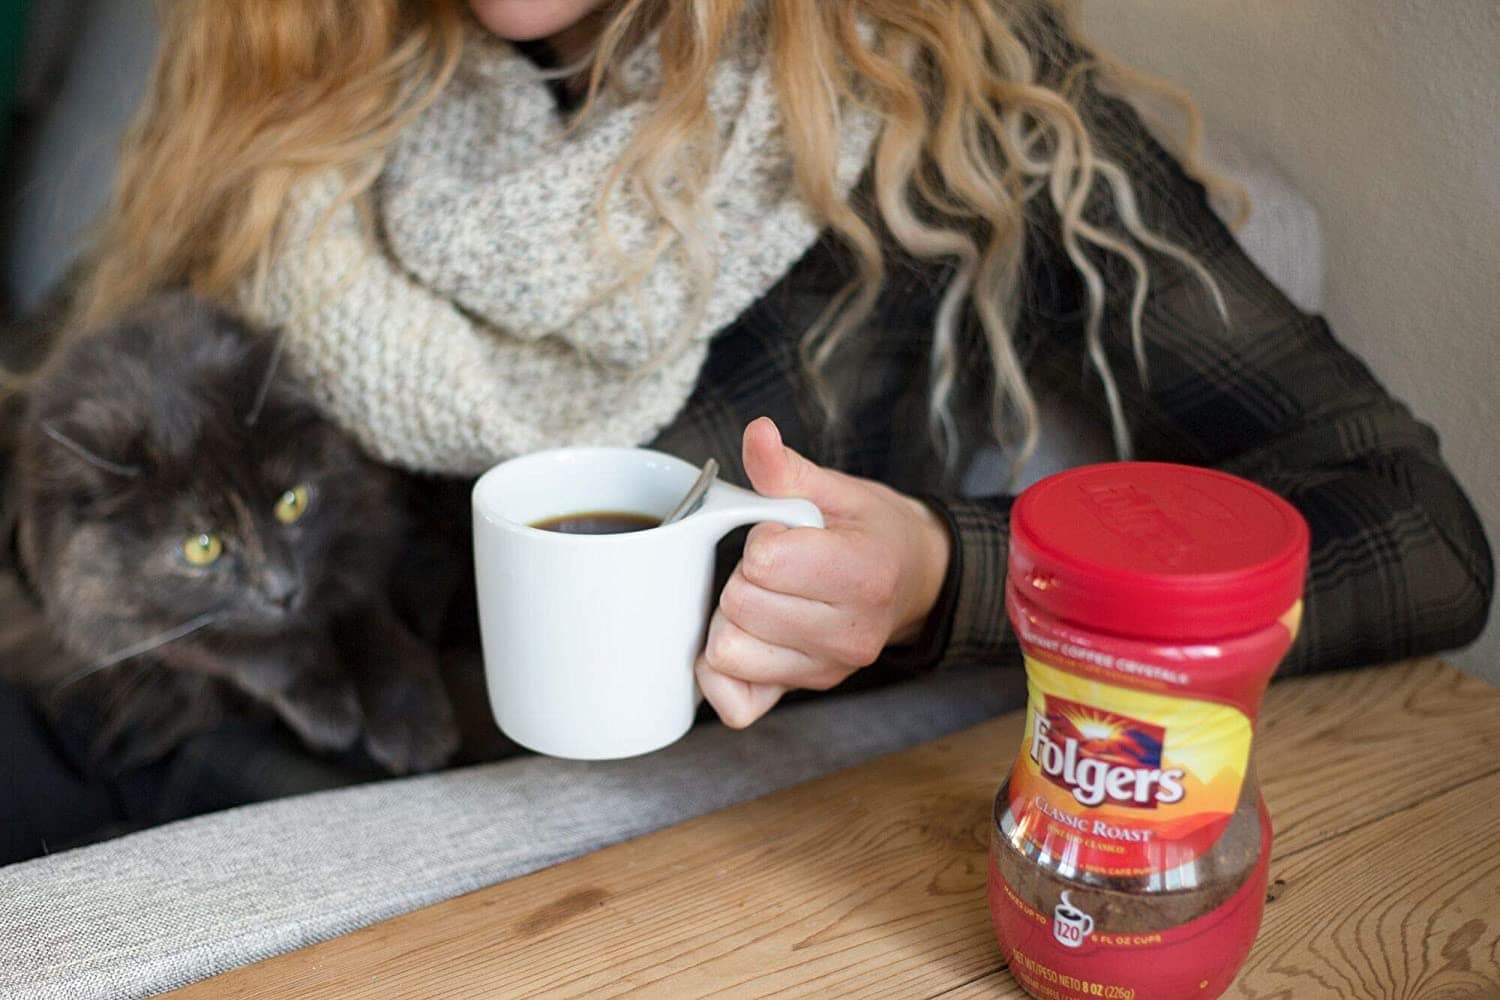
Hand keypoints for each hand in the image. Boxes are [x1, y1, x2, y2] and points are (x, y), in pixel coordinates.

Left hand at [695, 417, 951, 728]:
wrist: (915, 581)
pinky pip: (734, 703)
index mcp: (863, 574)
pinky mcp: (804, 691)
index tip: (784, 535)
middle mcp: (849, 633)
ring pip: (729, 651)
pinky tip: (746, 638)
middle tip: (773, 567)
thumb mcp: (836, 491)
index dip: (761, 540)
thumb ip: (786, 470)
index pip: (764, 562)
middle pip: (740, 606)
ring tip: (766, 598)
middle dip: (743, 577)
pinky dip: (724, 672)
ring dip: (732, 619)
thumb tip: (757, 434)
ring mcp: (827, 669)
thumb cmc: (872, 533)